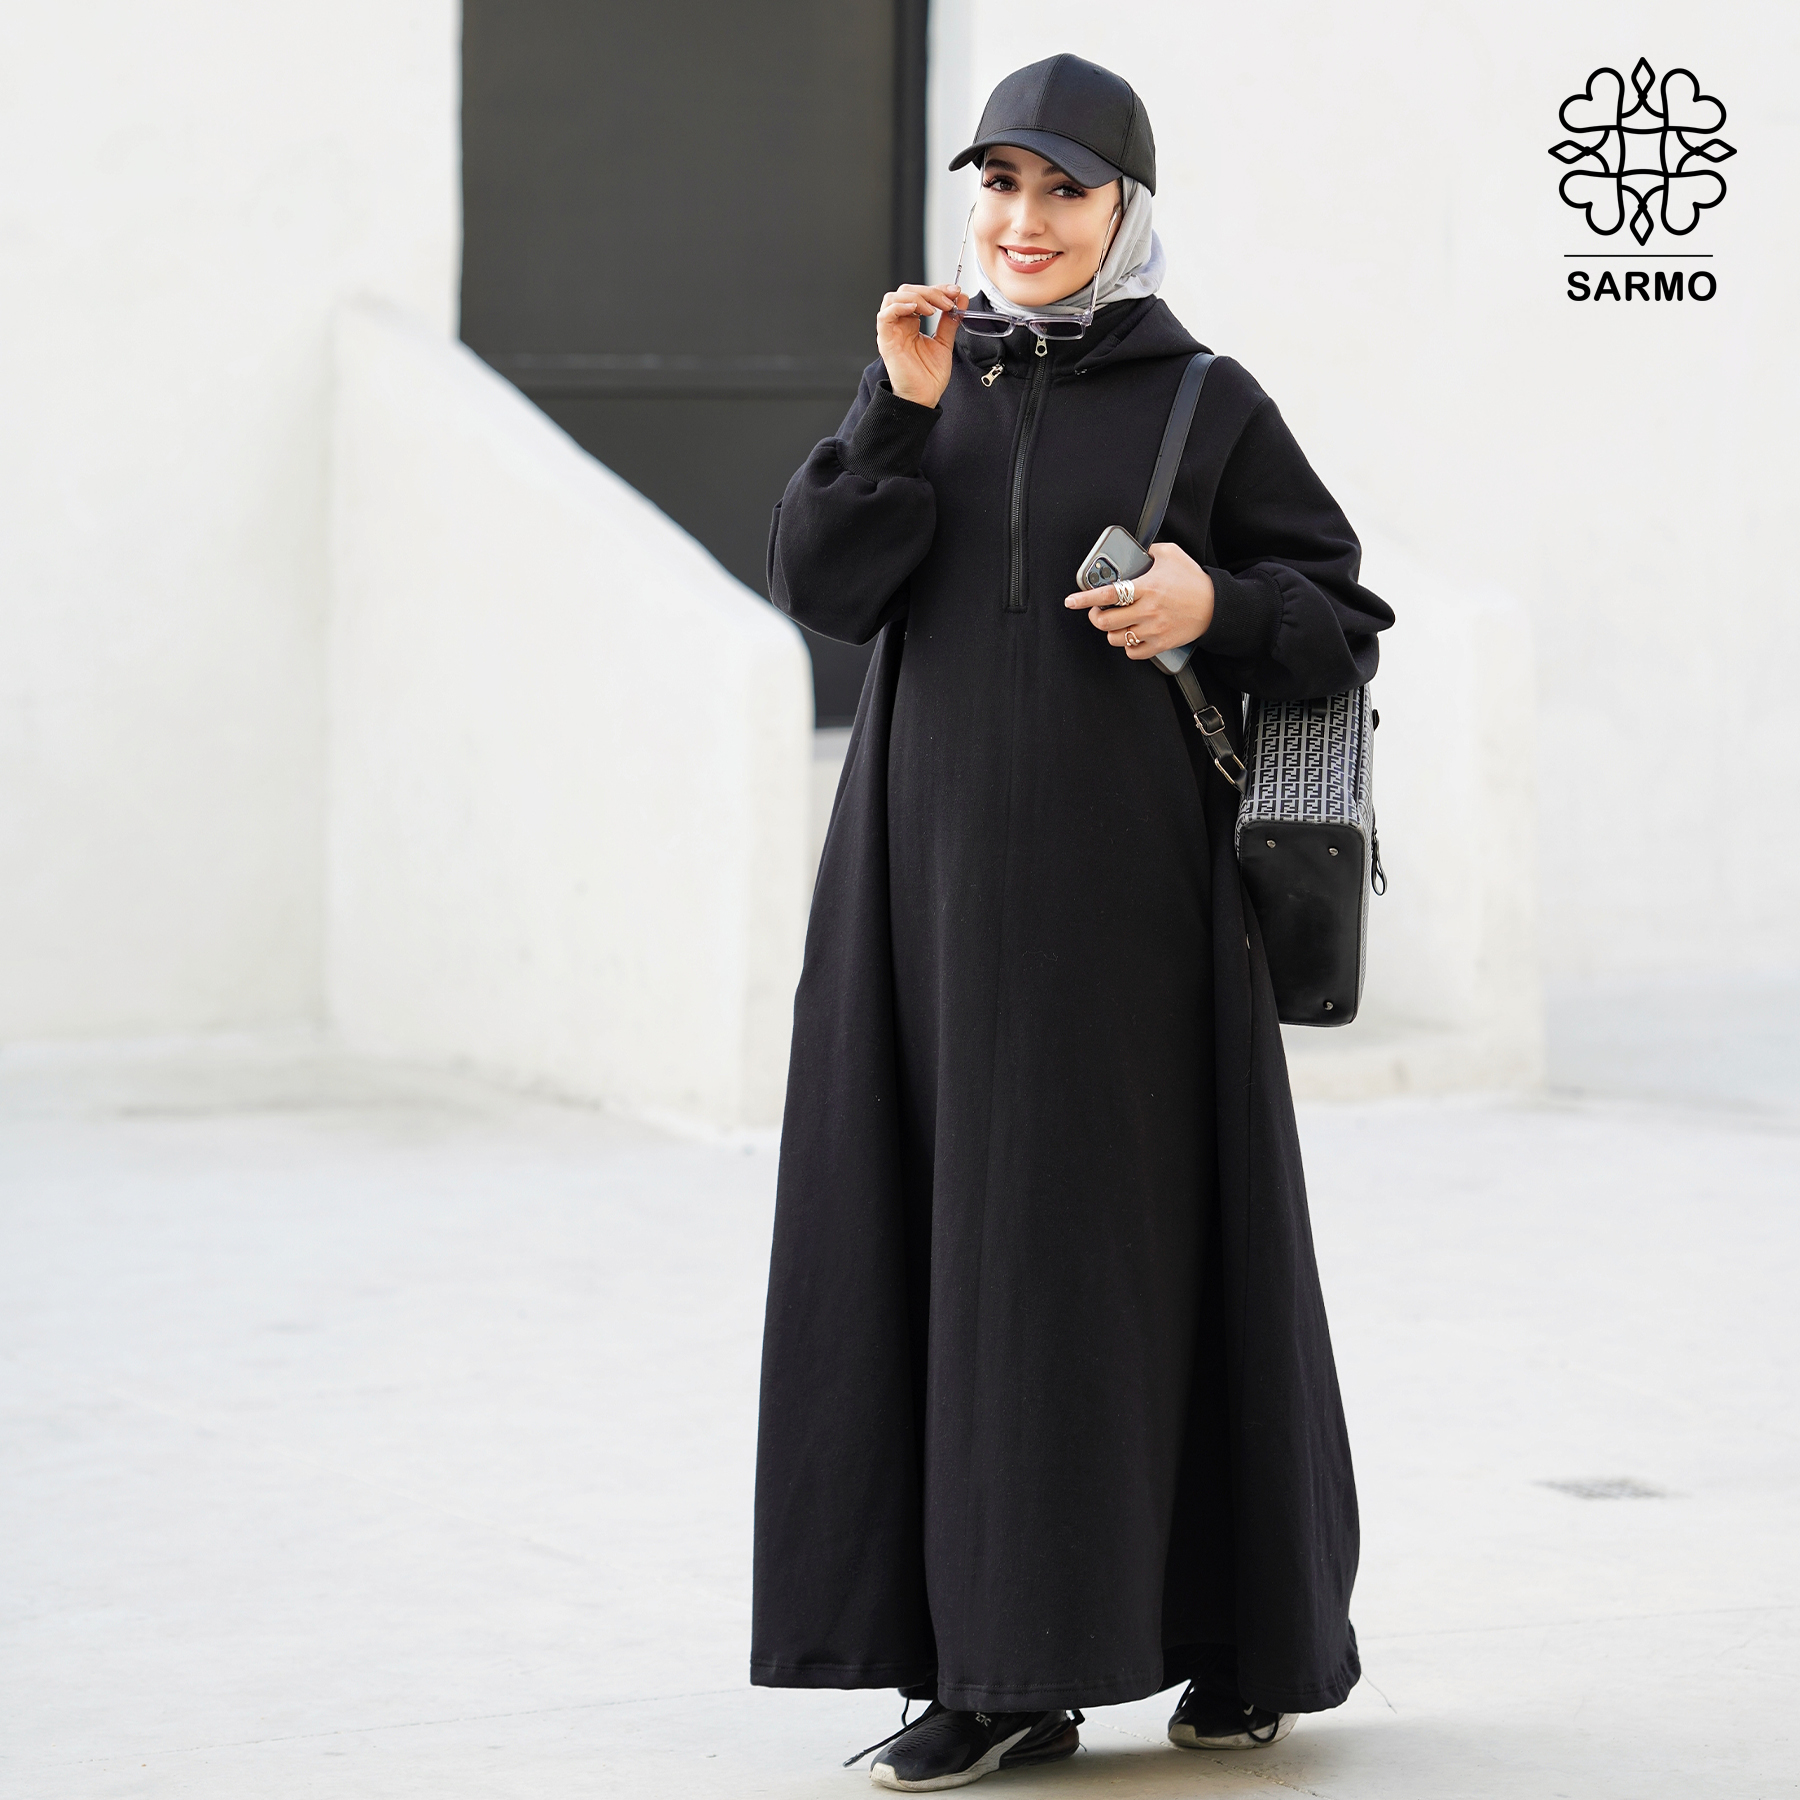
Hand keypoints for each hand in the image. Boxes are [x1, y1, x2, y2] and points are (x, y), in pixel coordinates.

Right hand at [876, 284, 964, 407]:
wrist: (924, 397)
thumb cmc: (929, 376)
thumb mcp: (944, 342)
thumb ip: (950, 321)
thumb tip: (962, 299)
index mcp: (911, 323)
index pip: (919, 294)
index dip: (937, 289)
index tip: (955, 292)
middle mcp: (900, 325)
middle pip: (907, 291)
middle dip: (930, 291)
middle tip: (948, 301)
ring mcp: (892, 331)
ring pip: (894, 298)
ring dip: (916, 297)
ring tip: (933, 309)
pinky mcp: (886, 341)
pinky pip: (884, 316)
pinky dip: (899, 307)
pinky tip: (916, 310)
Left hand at [1063, 541, 1215, 658]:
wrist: (1216, 606)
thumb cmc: (1193, 580)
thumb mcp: (1171, 554)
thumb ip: (1150, 551)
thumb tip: (1135, 551)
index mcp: (1147, 587)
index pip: (1108, 594)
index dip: (1085, 598)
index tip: (1071, 601)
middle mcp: (1148, 610)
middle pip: (1106, 622)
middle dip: (1096, 617)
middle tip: (1098, 611)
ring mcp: (1154, 629)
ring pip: (1116, 639)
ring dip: (1111, 631)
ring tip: (1116, 623)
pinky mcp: (1161, 644)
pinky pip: (1133, 653)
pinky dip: (1128, 646)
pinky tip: (1131, 635)